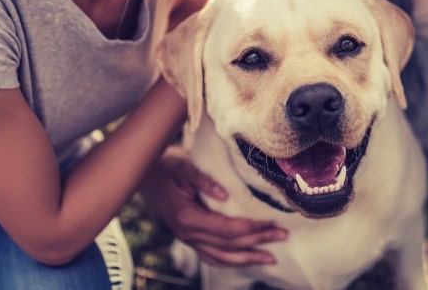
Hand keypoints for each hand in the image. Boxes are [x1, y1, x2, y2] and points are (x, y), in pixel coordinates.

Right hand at [142, 147, 286, 266]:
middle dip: (257, 242)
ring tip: (271, 258)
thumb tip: (225, 194)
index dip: (252, 228)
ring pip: (221, 257)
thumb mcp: (184, 167)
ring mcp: (187, 239)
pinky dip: (230, 260)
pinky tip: (246, 259)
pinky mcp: (189, 238)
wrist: (146, 173)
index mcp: (187, 217)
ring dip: (247, 258)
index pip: (226, 230)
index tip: (272, 223)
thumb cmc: (167, 166)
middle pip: (228, 245)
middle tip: (282, 236)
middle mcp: (187, 233)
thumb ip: (204, 181)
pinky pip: (211, 256)